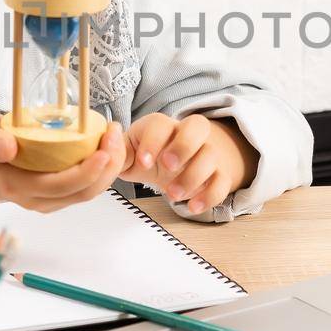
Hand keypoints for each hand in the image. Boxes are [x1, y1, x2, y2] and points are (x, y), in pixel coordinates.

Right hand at [0, 113, 129, 213]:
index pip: (60, 186)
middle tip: (115, 134)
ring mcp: (49, 200)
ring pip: (89, 193)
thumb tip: (8, 147)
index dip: (87, 172)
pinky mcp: (58, 196)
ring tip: (115, 137)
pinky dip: (103, 170)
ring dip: (109, 168)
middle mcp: (37, 199)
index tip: (103, 149)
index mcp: (19, 185)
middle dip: (107, 166)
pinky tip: (107, 147)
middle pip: (82, 192)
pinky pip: (87, 188)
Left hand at [120, 113, 251, 214]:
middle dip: (183, 146)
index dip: (153, 141)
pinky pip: (223, 182)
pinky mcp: (218, 174)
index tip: (143, 162)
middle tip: (167, 167)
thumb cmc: (149, 156)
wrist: (176, 164)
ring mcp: (206, 153)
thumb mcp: (130, 154)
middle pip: (198, 125)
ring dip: (193, 176)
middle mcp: (188, 134)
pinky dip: (210, 196)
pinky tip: (192, 206)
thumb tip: (107, 146)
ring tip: (172, 195)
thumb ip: (118, 153)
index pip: (161, 124)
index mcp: (162, 126)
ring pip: (211, 155)